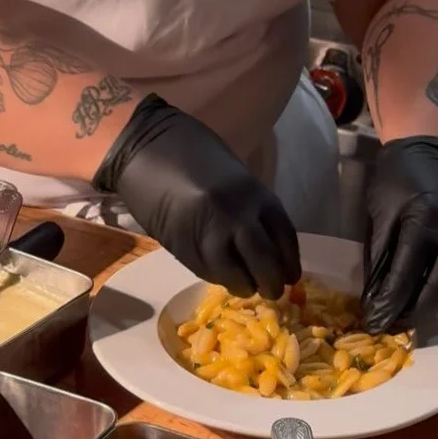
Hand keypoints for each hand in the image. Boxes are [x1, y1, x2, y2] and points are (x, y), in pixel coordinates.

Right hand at [94, 95, 300, 297]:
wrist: (147, 148)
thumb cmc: (194, 154)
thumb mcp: (236, 176)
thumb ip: (252, 206)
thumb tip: (267, 243)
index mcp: (255, 194)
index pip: (284, 236)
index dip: (290, 261)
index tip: (290, 275)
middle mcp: (237, 215)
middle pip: (264, 260)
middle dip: (271, 281)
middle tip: (272, 290)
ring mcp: (208, 233)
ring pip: (235, 273)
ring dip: (244, 286)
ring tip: (246, 288)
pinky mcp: (181, 245)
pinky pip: (206, 271)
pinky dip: (219, 279)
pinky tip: (224, 278)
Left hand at [361, 137, 437, 332]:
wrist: (431, 148)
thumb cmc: (397, 179)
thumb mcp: (380, 215)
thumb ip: (380, 258)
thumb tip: (375, 299)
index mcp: (424, 221)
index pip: (405, 277)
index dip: (388, 305)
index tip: (374, 323)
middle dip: (415, 311)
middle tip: (395, 324)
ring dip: (435, 304)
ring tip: (411, 313)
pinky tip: (434, 296)